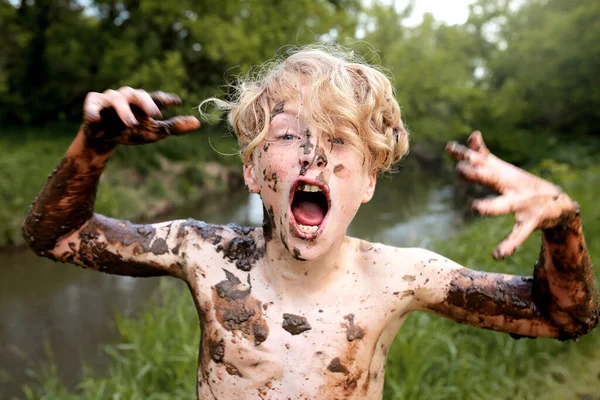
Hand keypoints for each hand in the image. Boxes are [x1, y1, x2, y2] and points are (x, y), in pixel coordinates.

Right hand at [83, 87, 199, 149]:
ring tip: (132, 124)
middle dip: (146, 103)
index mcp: (143, 102)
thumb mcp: (155, 131)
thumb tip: (198, 122)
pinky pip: (92, 104)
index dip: (167, 98)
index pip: (157, 97)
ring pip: (118, 100)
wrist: (105, 139)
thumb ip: (174, 126)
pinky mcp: (93, 104)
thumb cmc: (131, 131)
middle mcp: (127, 96)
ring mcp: (109, 99)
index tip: (178, 102)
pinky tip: (94, 118)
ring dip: (124, 111)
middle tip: (156, 114)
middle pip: (138, 94)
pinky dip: (92, 110)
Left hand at [446, 131, 577, 258]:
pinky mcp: (530, 221)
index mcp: (502, 173)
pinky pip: (517, 235)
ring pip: (504, 205)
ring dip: (490, 206)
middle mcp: (511, 185)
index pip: (480, 160)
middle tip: (460, 169)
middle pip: (491, 177)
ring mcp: (522, 203)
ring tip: (475, 208)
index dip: (465, 154)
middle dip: (477, 173)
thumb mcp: (503, 169)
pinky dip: (508, 245)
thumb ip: (484, 154)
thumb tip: (472, 134)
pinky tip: (496, 254)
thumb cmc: (521, 185)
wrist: (559, 204)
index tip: (449, 148)